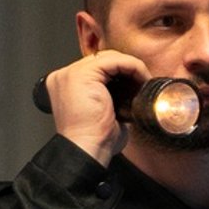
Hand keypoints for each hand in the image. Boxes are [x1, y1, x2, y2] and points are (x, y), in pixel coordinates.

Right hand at [44, 50, 148, 167]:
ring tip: (143, 83)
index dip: (120, 74)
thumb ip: (112, 98)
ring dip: (131, 68)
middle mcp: (64, 76)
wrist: (87, 151)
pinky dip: (132, 67)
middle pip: (103, 60)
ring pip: (109, 57)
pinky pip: (114, 60)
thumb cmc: (95, 141)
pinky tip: (141, 79)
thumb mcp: (105, 113)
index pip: (97, 69)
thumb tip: (131, 94)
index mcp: (66, 85)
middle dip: (126, 70)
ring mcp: (71, 73)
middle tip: (143, 84)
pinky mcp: (82, 74)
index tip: (137, 86)